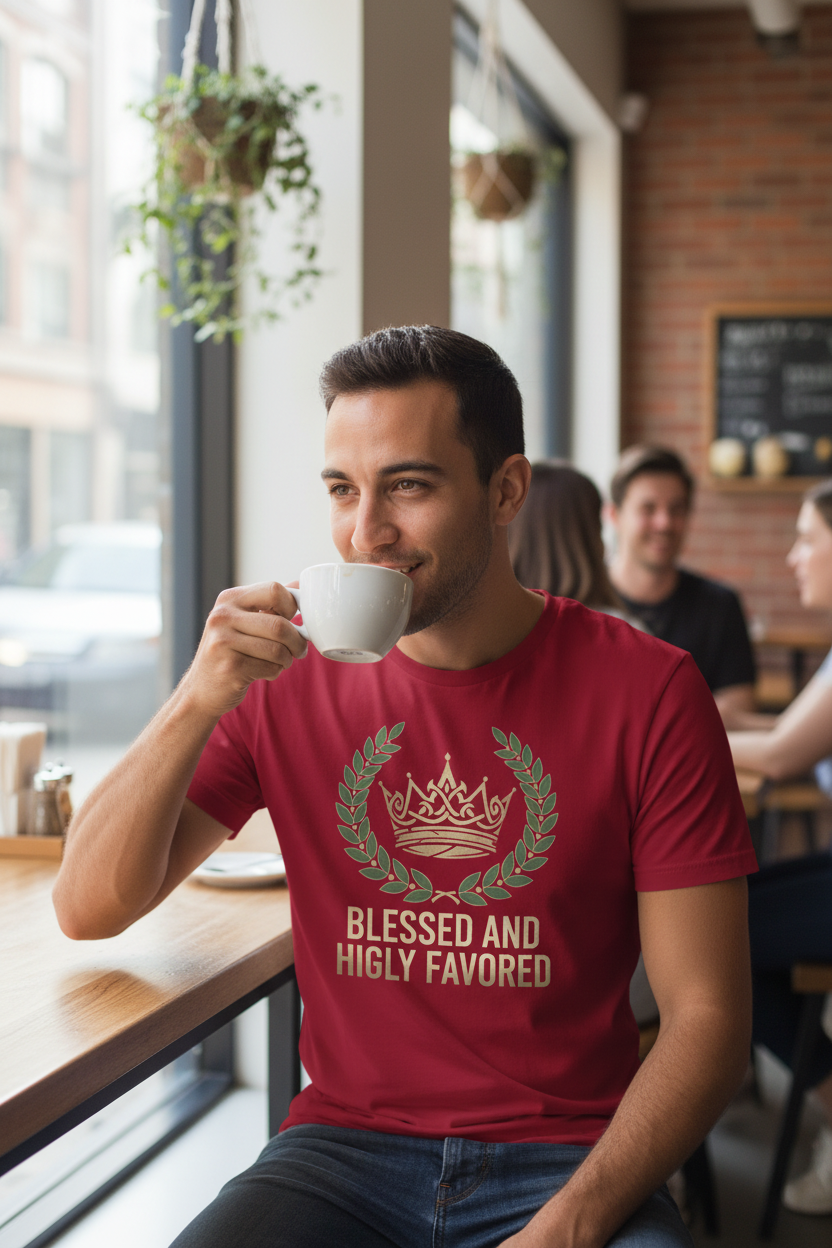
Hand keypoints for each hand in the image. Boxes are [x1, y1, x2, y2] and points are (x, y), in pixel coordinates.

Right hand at [181, 581, 306, 719]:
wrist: (202, 688)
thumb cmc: (231, 650)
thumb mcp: (244, 620)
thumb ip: (271, 602)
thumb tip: (302, 583)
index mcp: (229, 598)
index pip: (274, 590)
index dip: (292, 606)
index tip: (291, 619)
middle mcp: (222, 616)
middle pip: (279, 625)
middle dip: (297, 641)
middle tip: (299, 649)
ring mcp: (223, 642)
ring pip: (278, 649)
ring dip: (287, 659)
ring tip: (280, 661)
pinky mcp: (230, 668)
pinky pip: (270, 667)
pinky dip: (275, 671)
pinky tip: (263, 672)